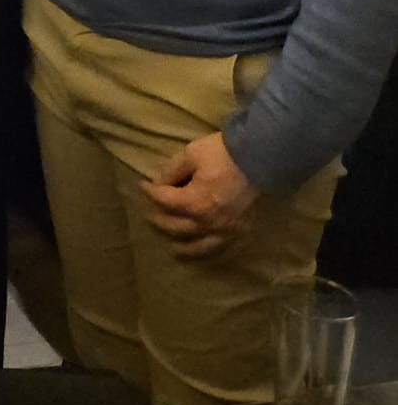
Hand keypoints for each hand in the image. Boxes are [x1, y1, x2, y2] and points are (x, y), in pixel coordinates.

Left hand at [141, 132, 258, 256]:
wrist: (261, 158)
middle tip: (151, 214)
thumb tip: (159, 182)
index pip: (164, 201)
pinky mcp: (240, 231)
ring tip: (173, 248)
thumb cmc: (223, 154)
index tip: (143, 185)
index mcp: (194, 202)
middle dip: (160, 219)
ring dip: (182, 246)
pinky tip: (202, 249)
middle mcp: (207, 222)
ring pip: (198, 246)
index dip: (150, 192)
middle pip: (176, 226)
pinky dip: (207, 250)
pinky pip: (220, 248)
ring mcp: (225, 230)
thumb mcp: (191, 154)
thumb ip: (172, 170)